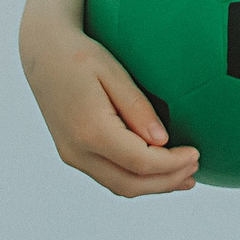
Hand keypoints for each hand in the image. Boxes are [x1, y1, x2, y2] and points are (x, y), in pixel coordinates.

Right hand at [21, 21, 199, 196]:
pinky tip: (157, 171)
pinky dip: (137, 178)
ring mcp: (72, 155)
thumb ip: (138, 108)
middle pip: (130, 184)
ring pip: (119, 186)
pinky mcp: (72, 154)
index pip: (140, 161)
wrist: (42, 53)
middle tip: (195, 170)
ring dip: (154, 186)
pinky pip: (109, 177)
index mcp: (90, 130)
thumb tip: (162, 140)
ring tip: (184, 177)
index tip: (197, 154)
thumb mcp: (113, 72)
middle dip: (167, 181)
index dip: (172, 164)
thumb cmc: (80, 55)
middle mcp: (77, 150)